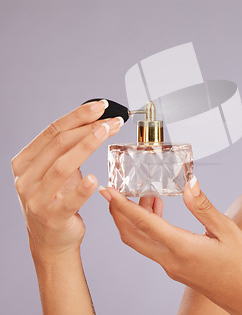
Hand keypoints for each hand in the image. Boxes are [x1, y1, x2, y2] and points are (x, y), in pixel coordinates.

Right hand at [12, 100, 122, 256]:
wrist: (52, 239)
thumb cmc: (56, 199)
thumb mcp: (56, 170)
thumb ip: (66, 148)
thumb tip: (95, 119)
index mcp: (25, 162)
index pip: (52, 132)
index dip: (77, 116)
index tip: (100, 106)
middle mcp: (25, 179)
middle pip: (59, 144)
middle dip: (89, 127)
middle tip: (112, 120)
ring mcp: (36, 199)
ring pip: (63, 166)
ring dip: (88, 145)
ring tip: (107, 133)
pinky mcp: (52, 217)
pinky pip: (68, 200)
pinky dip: (81, 188)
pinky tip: (94, 178)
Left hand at [101, 178, 241, 312]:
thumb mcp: (227, 230)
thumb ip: (203, 207)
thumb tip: (188, 184)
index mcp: (182, 248)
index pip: (144, 224)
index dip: (122, 205)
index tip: (108, 191)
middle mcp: (171, 260)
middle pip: (131, 236)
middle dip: (118, 212)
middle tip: (116, 191)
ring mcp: (172, 267)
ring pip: (142, 241)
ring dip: (136, 219)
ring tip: (145, 195)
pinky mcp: (177, 269)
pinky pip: (153, 246)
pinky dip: (149, 228)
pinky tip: (160, 213)